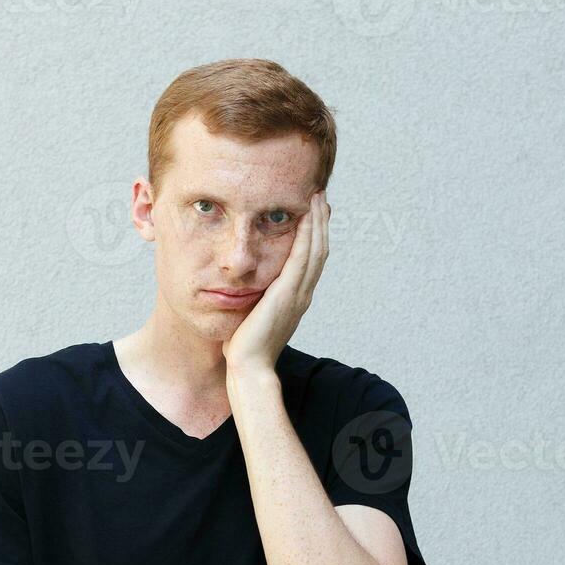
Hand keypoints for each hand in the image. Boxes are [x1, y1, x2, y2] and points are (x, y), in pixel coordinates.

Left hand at [221, 190, 329, 375]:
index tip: (313, 213)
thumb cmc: (244, 347)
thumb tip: (246, 287)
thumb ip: (256, 299)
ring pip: (315, 250)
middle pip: (319, 250)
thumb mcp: (253, 315)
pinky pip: (302, 258)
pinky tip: (306, 217)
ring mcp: (298, 294)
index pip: (311, 260)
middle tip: (321, 196)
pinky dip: (307, 236)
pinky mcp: (287, 294)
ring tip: (317, 198)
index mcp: (295, 298)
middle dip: (320, 221)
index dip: (315, 235)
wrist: (248, 367)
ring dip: (317, 221)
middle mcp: (302, 294)